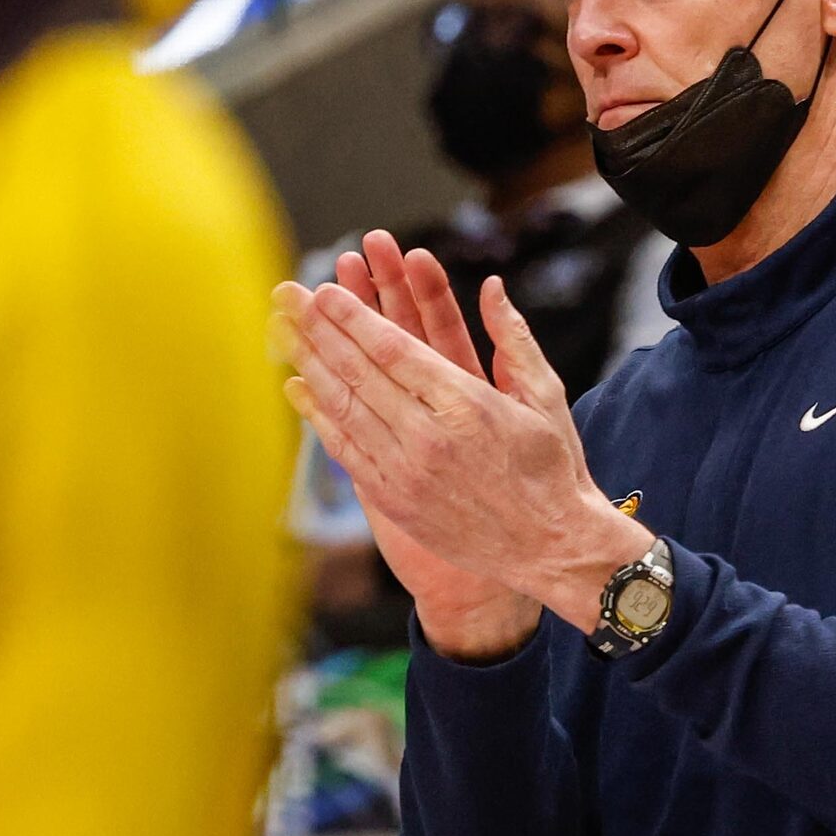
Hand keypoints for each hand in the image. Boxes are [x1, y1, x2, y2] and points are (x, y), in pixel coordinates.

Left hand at [276, 261, 649, 647]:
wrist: (549, 549)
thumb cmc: (553, 469)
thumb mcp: (546, 396)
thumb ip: (514, 339)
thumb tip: (491, 287)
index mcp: (467, 405)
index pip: (394, 350)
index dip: (354, 317)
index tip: (325, 291)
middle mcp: (428, 437)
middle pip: (358, 373)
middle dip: (319, 329)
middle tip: (287, 296)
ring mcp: (406, 473)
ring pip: (344, 408)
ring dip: (309, 365)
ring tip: (282, 332)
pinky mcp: (394, 500)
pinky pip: (345, 450)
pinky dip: (319, 416)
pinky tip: (299, 388)